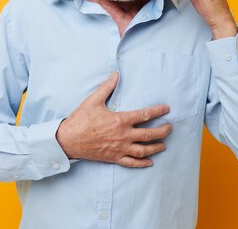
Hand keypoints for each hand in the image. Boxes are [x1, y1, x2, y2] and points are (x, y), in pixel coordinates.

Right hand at [55, 72, 172, 167]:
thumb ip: (107, 87)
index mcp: (120, 120)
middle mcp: (123, 136)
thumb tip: (116, 74)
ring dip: (156, 147)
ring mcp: (119, 148)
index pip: (145, 115)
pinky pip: (131, 162)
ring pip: (143, 150)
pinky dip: (142, 163)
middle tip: (170, 127)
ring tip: (164, 145)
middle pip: (149, 134)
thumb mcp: (93, 100)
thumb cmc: (80, 120)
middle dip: (163, 131)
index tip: (167, 109)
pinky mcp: (113, 158)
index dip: (158, 111)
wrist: (68, 140)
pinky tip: (150, 162)